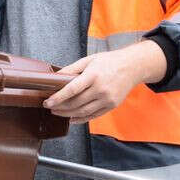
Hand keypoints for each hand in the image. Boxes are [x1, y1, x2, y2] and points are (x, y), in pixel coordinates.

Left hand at [43, 40, 168, 123]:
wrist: (132, 67)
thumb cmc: (109, 62)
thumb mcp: (88, 60)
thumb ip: (71, 69)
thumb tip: (55, 77)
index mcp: (93, 75)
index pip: (72, 89)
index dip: (58, 97)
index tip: (47, 102)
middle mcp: (101, 89)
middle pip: (76, 103)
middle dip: (60, 107)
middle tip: (50, 107)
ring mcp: (107, 99)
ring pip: (83, 112)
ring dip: (68, 114)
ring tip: (57, 112)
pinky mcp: (112, 106)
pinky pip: (93, 116)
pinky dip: (81, 119)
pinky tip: (71, 118)